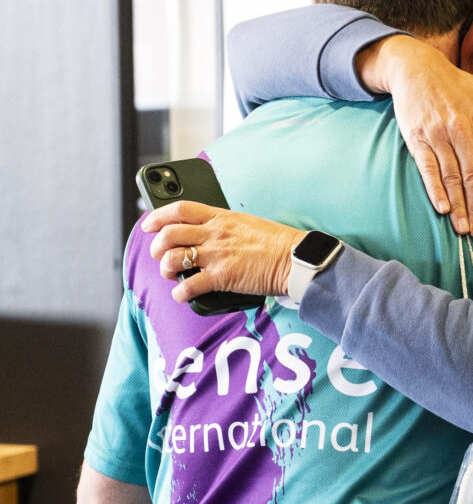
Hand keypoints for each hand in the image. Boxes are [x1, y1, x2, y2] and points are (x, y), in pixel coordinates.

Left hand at [140, 201, 304, 303]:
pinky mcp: (221, 277)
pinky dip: (180, 293)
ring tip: (172, 274)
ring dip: (166, 269)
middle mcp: (215, 233)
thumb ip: (224, 226)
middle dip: (158, 247)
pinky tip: (183, 294)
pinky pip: (188, 286)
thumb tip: (207, 235)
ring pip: (173, 258)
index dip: (158, 216)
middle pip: (169, 234)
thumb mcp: (247, 223)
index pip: (180, 209)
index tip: (148, 224)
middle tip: (161, 255)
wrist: (294, 258)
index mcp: (221, 216)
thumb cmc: (276, 242)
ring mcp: (217, 255)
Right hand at [357, 34, 472, 236]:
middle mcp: (460, 129)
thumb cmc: (458, 84)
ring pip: (450, 176)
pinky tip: (441, 208)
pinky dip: (434, 189)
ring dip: (457, 205)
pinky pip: (427, 168)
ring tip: (462, 228)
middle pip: (471, 175)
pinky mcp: (417, 138)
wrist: (417, 69)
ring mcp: (438, 134)